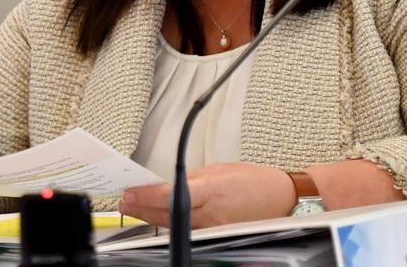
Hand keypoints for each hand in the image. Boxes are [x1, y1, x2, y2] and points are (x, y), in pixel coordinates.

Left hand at [119, 163, 294, 228]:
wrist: (280, 199)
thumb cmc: (254, 182)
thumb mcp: (218, 170)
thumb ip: (190, 178)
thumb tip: (167, 184)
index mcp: (211, 190)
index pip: (170, 195)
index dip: (146, 195)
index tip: (130, 191)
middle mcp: (210, 213)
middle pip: (167, 213)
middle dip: (141, 207)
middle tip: (125, 201)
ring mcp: (213, 228)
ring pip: (174, 225)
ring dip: (151, 216)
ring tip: (134, 208)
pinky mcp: (216, 236)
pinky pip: (187, 231)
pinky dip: (171, 224)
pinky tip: (158, 219)